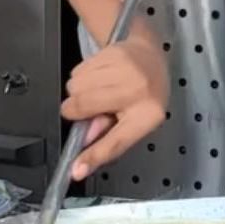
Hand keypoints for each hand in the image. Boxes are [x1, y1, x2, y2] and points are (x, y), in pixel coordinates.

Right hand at [60, 34, 168, 180]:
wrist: (150, 55)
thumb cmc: (142, 94)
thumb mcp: (131, 120)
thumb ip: (107, 135)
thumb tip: (83, 144)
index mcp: (147, 116)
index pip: (116, 141)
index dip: (94, 156)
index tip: (75, 170)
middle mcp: (138, 91)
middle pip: (84, 107)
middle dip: (74, 110)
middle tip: (87, 109)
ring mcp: (125, 69)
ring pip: (75, 87)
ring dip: (78, 92)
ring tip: (97, 90)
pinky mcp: (113, 53)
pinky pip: (77, 72)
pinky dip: (81, 77)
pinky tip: (98, 76)